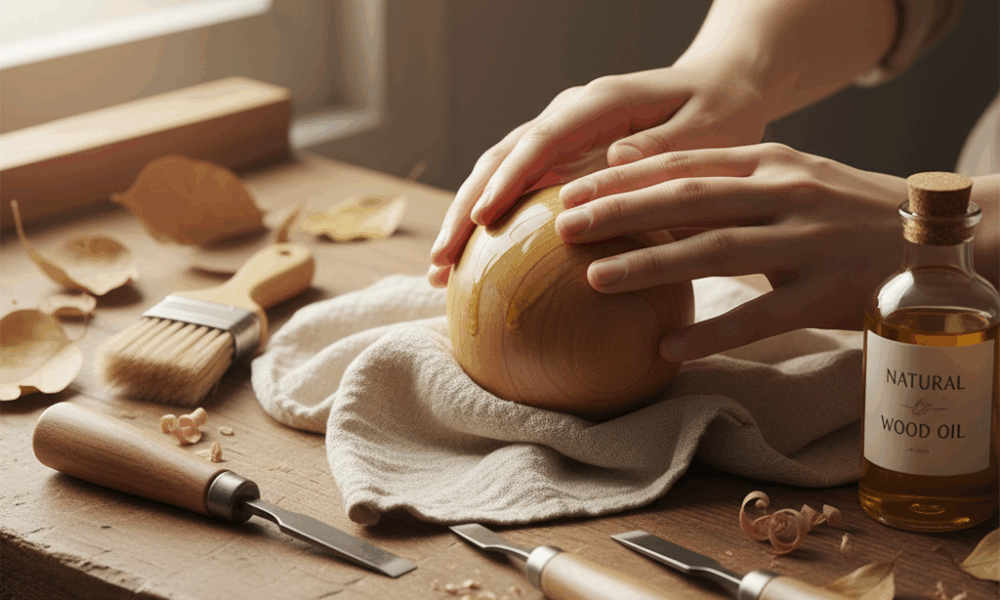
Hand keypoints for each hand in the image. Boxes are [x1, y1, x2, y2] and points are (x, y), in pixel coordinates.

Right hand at [428, 64, 765, 286]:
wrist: (720, 87)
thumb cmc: (721, 110)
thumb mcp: (707, 128)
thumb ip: (662, 147)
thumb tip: (614, 163)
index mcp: (600, 103)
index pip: (541, 140)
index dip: (509, 178)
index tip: (484, 218)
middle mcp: (570, 115)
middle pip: (502, 158)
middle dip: (466, 208)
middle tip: (441, 260)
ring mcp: (561, 136)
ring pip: (499, 174)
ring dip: (466, 220)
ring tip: (440, 270)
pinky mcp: (563, 159)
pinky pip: (519, 188)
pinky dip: (492, 223)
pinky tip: (474, 263)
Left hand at [552, 142, 907, 360]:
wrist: (929, 238)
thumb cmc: (841, 210)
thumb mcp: (787, 177)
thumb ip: (724, 178)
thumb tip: (639, 178)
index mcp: (770, 163)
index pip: (683, 163)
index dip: (622, 177)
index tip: (571, 190)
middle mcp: (785, 194)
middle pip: (687, 199)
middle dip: (621, 212)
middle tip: (564, 226)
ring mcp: (807, 242)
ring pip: (715, 251)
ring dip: (651, 266)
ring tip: (596, 278)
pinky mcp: (827, 292)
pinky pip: (760, 317)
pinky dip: (712, 334)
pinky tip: (668, 348)